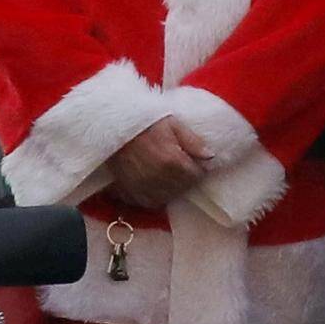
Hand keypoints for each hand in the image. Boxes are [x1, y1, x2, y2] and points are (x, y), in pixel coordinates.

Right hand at [101, 117, 219, 207]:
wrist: (113, 125)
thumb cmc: (145, 121)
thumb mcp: (172, 124)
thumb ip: (193, 141)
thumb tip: (210, 156)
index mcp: (172, 161)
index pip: (196, 175)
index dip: (199, 169)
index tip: (196, 162)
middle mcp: (159, 177)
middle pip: (183, 188)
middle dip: (187, 179)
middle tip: (183, 168)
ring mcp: (143, 186)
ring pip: (167, 197)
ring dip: (172, 190)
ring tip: (170, 177)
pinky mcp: (129, 190)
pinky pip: (147, 202)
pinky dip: (154, 197)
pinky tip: (155, 187)